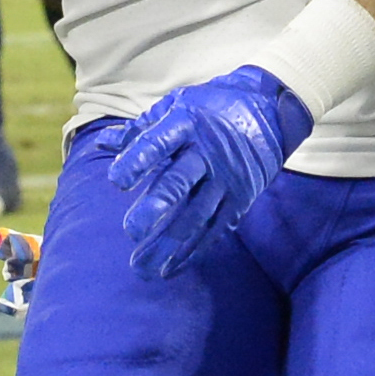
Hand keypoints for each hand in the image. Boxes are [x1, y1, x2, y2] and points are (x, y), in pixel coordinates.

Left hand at [107, 65, 313, 280]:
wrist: (270, 109)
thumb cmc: (212, 108)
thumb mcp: (177, 106)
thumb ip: (140, 130)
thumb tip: (104, 143)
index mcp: (187, 124)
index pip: (159, 142)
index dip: (138, 160)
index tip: (117, 181)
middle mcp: (208, 152)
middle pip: (180, 182)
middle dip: (156, 207)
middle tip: (132, 231)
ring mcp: (227, 179)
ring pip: (196, 215)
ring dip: (169, 244)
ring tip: (142, 267)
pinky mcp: (241, 199)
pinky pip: (216, 229)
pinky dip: (193, 251)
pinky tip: (170, 269)